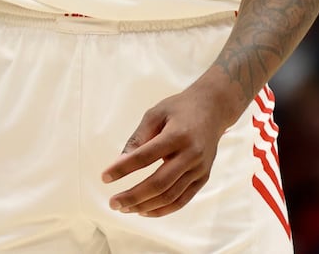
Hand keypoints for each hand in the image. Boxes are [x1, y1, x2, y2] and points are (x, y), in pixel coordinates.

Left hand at [100, 81, 235, 216]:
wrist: (213, 109)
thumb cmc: (180, 109)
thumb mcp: (156, 114)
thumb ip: (138, 138)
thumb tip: (120, 162)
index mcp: (177, 135)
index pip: (145, 156)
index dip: (123, 168)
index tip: (105, 177)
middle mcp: (191, 154)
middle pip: (159, 184)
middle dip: (133, 196)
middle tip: (113, 202)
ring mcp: (199, 169)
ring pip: (170, 196)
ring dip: (144, 206)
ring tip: (124, 208)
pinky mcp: (203, 177)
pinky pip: (182, 200)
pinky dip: (162, 210)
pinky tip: (144, 210)